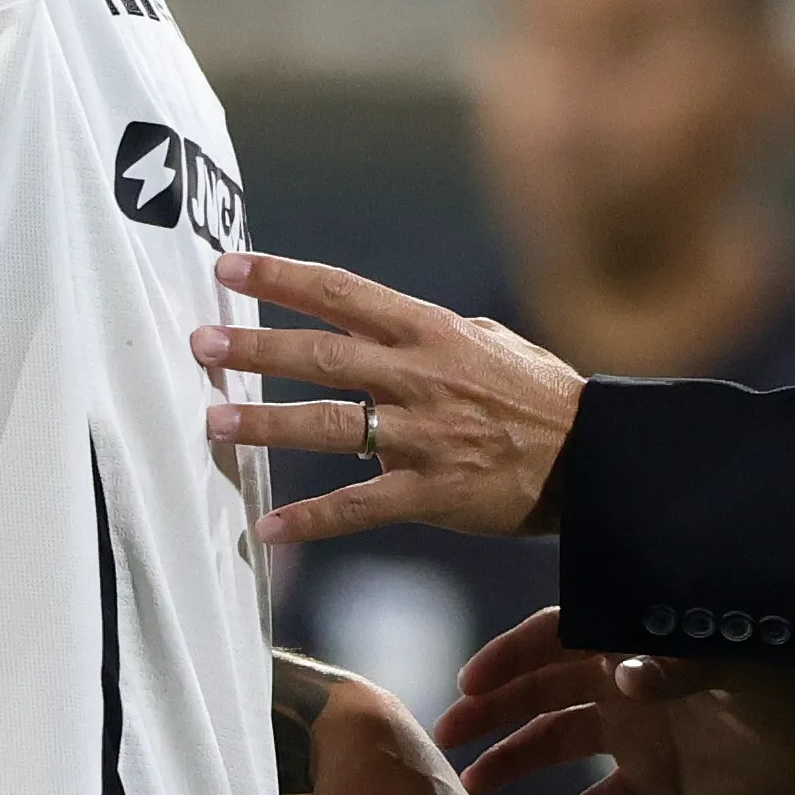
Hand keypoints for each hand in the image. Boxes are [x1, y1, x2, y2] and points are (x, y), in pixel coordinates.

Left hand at [194, 255, 584, 543]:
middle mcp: (422, 377)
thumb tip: (386, 324)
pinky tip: (267, 526)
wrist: (594, 459)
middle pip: (323, 355)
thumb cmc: (541, 396)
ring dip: (265, 422)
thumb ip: (432, 334)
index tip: (230, 268)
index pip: (344, 294)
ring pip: (330, 426)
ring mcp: (424, 436)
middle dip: (255, 346)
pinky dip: (311, 518)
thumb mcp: (491, 342)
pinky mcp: (431, 493)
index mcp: (433, 333)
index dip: (283, 278)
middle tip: (201, 344)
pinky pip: (359, 505)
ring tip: (213, 421)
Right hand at [432, 609, 794, 794]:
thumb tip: (618, 673)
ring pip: (558, 744)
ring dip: (516, 761)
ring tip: (475, 787)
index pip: (558, 636)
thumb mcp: (731, 663)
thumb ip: (673, 665)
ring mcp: (634, 732)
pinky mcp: (653, 780)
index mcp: (633, 639)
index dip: (512, 655)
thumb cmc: (786, 678)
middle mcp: (622, 681)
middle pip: (542, 689)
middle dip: (494, 708)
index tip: (470, 679)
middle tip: (447, 731)